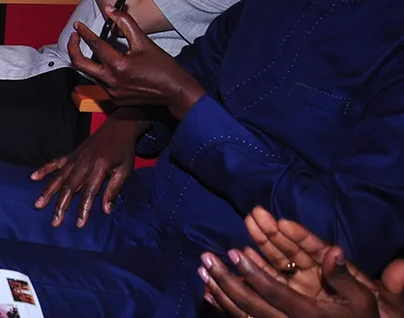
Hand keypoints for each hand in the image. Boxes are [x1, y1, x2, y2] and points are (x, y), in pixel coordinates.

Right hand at [31, 114, 142, 227]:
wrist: (117, 128)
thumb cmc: (123, 152)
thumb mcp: (125, 170)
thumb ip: (113, 189)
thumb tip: (106, 210)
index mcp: (99, 168)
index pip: (89, 192)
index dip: (83, 209)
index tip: (79, 224)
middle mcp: (83, 163)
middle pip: (69, 188)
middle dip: (61, 206)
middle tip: (55, 222)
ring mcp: (74, 158)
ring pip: (59, 177)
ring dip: (48, 192)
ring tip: (38, 204)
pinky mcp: (70, 155)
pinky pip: (55, 162)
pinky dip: (44, 169)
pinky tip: (33, 177)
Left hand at [66, 9, 205, 117]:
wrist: (175, 91)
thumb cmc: (162, 66)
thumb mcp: (144, 41)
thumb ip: (125, 23)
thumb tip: (110, 9)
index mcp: (118, 65)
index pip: (94, 45)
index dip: (84, 33)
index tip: (78, 25)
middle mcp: (111, 80)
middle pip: (80, 64)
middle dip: (73, 48)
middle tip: (74, 37)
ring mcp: (112, 91)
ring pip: (90, 73)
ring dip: (87, 60)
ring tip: (89, 47)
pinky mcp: (115, 98)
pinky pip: (101, 82)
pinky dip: (99, 71)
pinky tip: (105, 63)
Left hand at [201, 245, 384, 317]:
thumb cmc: (358, 316)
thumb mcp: (360, 298)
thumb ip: (343, 276)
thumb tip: (334, 250)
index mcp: (308, 314)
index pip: (274, 291)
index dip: (254, 272)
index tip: (234, 252)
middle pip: (250, 304)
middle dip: (226, 280)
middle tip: (206, 258)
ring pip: (243, 315)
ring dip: (220, 292)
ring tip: (202, 271)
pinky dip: (224, 307)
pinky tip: (209, 293)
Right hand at [244, 208, 357, 299]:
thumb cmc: (362, 314)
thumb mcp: (360, 297)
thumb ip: (345, 276)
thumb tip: (336, 251)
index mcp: (333, 271)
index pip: (313, 248)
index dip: (300, 235)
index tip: (283, 222)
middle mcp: (314, 274)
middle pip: (291, 250)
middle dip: (273, 231)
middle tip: (255, 212)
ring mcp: (301, 284)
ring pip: (278, 259)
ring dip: (262, 241)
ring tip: (249, 222)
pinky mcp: (290, 297)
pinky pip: (272, 279)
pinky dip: (258, 266)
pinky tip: (246, 252)